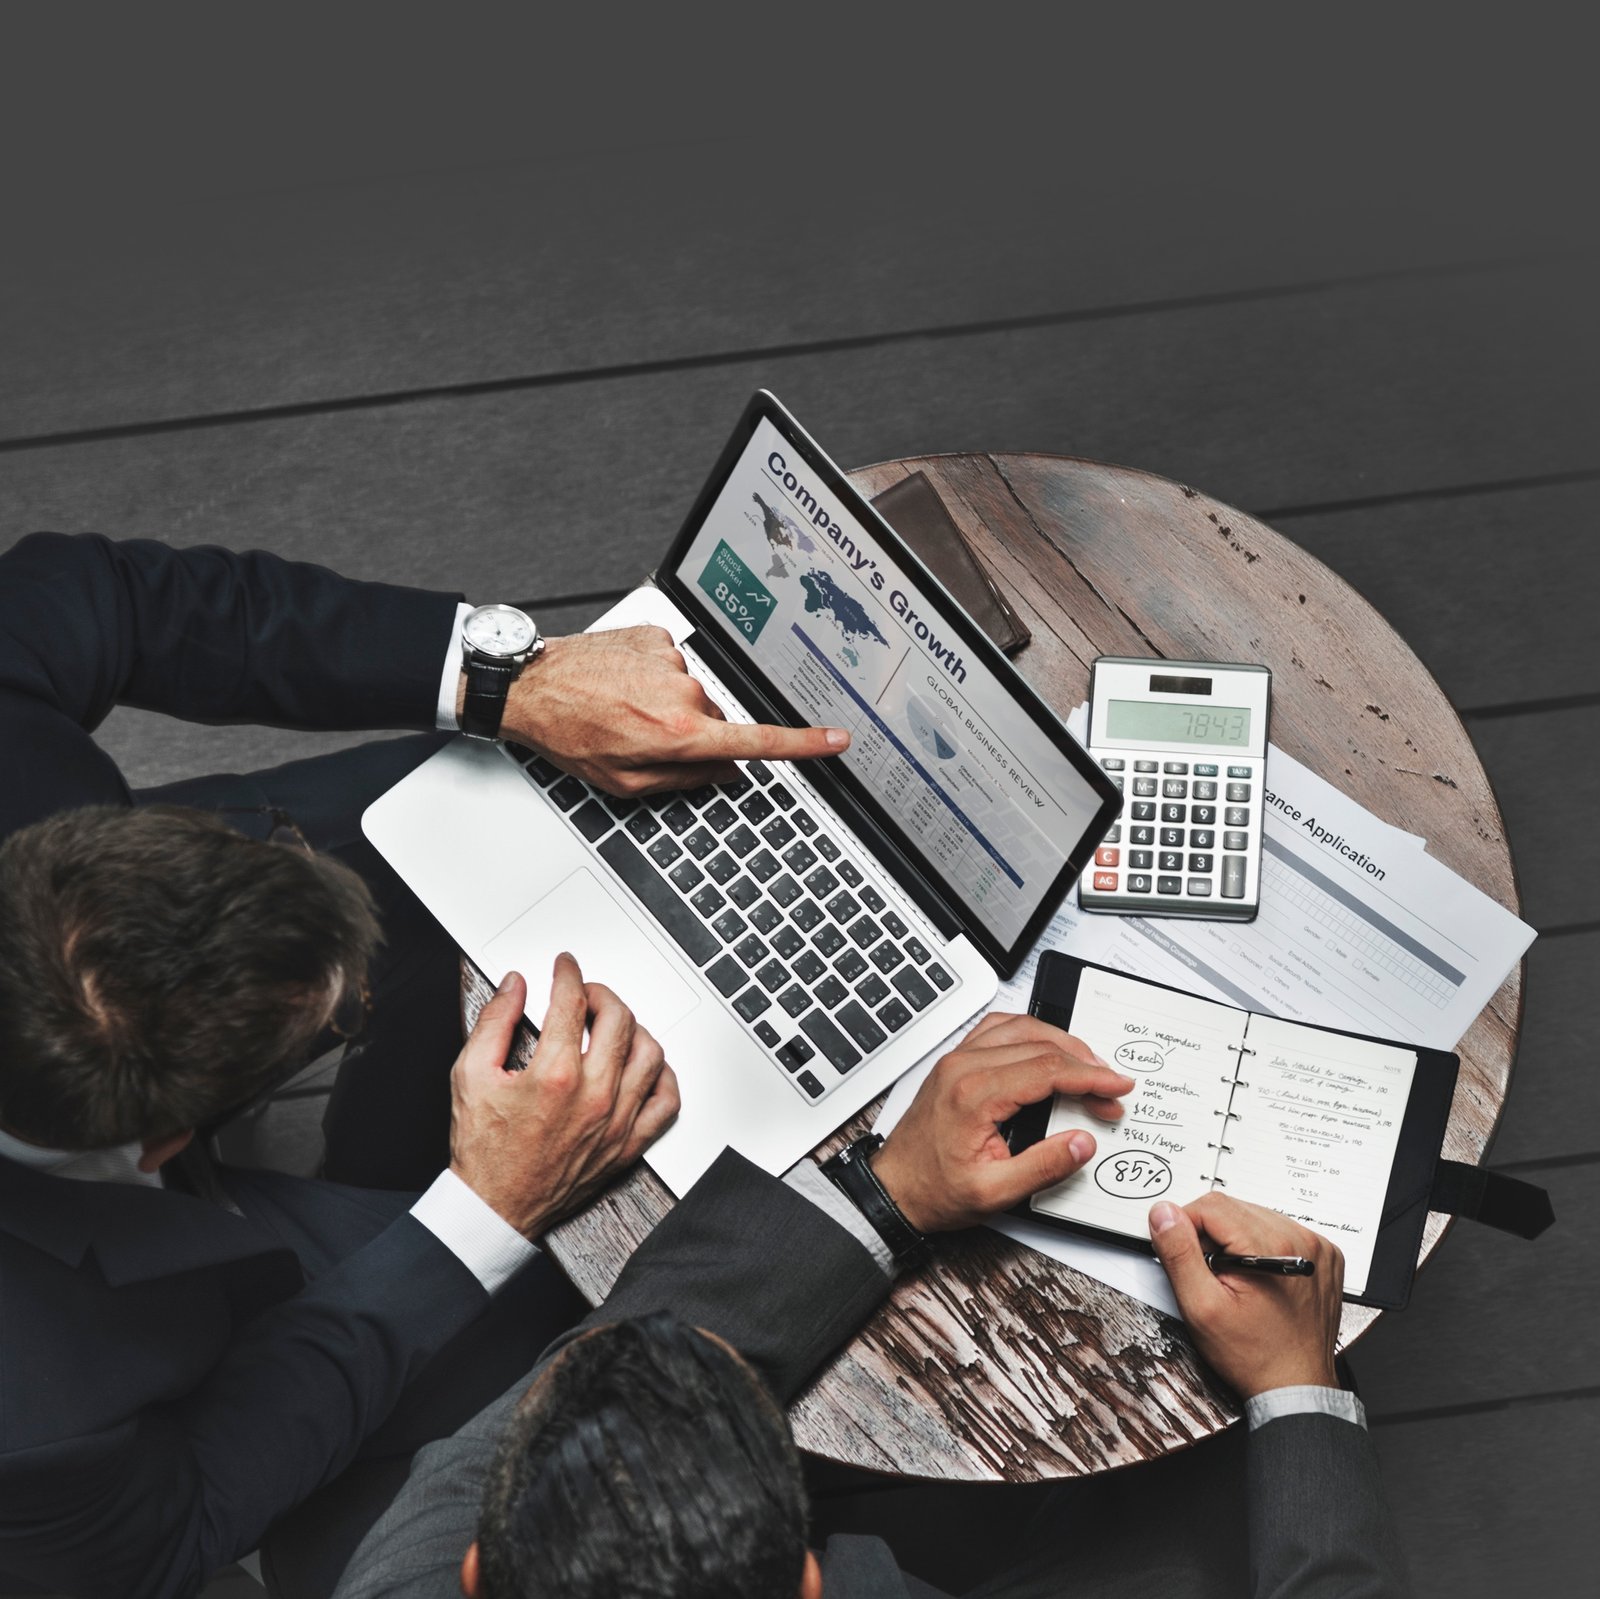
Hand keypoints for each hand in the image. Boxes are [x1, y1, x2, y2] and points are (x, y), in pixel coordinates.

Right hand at [448, 956, 680, 1237]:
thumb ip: (494, 1022)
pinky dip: (661, 1076)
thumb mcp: (470, 1075)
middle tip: (585, 994)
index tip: (565, 967)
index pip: (572, 1002)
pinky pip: (666, 1101)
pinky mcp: (629, 1144)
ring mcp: (616, 1121)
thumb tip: (514, 985)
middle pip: (618, 1018)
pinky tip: (641, 1066)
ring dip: (633, 1029)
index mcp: (554, 1075)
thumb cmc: (483, 1149)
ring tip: (611, 1026)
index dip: (568, 974)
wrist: (496, 1208)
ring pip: (650, 1053)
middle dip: (600, 994)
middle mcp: (593, 1096)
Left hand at [493, 625, 849, 794]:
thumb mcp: (626, 782)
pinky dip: (651, 676)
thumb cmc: (570, 734)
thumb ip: (684, 781)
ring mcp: (671, 659)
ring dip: (665, 703)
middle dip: (690, 734)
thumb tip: (723, 774)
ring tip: (621, 708)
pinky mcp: (657, 636)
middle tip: (642, 738)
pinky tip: (620, 685)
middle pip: (715, 720)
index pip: (757, 741)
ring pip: (691, 692)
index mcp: (681, 733)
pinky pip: (671, 664)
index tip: (836, 741)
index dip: (803, 745)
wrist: (529, 685)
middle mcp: (684, 691)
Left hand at [869, 1012, 1135, 1233]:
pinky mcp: (954, 1062)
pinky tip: (1047, 1046)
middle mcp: (963, 1067)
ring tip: (1089, 1066)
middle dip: (1085, 1064)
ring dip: (1060, 1041)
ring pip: (1020, 1028)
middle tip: (1110, 1090)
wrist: (893, 1188)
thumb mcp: (994, 1194)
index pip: (1048, 1070)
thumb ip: (1043, 1167)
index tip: (1118, 1087)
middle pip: (1040, 1045)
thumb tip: (1082, 1142)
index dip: (1091, 1077)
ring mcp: (956, 1059)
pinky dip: (1030, 1032)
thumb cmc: (935, 1190)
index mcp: (974, 1094)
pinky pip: (997, 1029)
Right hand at [1148, 1192, 1343, 1398]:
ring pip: (1255, 1216)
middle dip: (1212, 1234)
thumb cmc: (1252, 1355)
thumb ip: (1179, 1253)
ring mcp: (1317, 1247)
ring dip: (1236, 1238)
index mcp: (1272, 1246)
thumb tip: (1163, 1214)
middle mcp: (1301, 1239)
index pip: (1211, 1205)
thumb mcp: (1201, 1308)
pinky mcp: (1325, 1257)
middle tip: (1211, 1273)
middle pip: (1234, 1207)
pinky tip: (1259, 1275)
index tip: (1184, 1255)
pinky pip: (1280, 1231)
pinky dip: (1261, 1246)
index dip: (1186, 1225)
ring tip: (1236, 1277)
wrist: (1295, 1386)